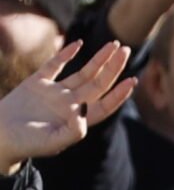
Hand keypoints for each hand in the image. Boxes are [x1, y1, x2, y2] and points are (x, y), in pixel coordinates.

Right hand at [0, 40, 135, 172]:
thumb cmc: (24, 144)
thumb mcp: (51, 142)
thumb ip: (73, 132)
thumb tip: (85, 113)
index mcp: (77, 120)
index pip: (105, 105)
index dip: (119, 94)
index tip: (132, 80)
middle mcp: (70, 104)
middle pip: (98, 83)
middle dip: (113, 68)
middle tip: (126, 50)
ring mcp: (54, 92)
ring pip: (83, 72)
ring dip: (98, 59)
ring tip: (114, 45)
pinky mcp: (36, 83)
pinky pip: (54, 65)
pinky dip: (65, 54)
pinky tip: (79, 44)